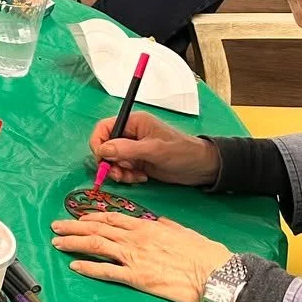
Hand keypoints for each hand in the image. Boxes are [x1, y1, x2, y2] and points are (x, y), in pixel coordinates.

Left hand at [50, 213, 233, 301]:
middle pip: (97, 229)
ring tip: (56, 243)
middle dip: (73, 227)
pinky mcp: (136, 277)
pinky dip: (88, 267)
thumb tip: (154, 222)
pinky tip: (74, 266)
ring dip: (73, 243)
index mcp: (146, 226)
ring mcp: (134, 257)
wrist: (215, 272)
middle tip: (55, 226)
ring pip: (95, 245)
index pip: (111, 219)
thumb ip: (164, 226)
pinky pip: (106, 271)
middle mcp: (135, 239)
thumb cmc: (204, 253)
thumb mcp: (182, 232)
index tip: (78, 218)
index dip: (91, 217)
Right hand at [88, 113, 219, 186]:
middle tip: (118, 175)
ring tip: (132, 178)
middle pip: (106, 146)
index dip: (98, 144)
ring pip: (113, 160)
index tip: (102, 160)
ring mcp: (134, 149)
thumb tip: (102, 151)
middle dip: (109, 162)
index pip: (104, 128)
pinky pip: (123, 169)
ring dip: (118, 172)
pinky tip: (141, 178)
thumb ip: (127, 149)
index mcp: (133, 122)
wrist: (203, 168)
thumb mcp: (154, 150)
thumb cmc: (182, 152)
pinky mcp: (139, 162)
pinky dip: (127, 176)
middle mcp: (131, 134)